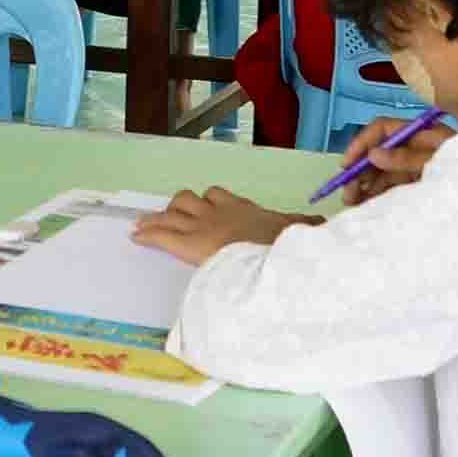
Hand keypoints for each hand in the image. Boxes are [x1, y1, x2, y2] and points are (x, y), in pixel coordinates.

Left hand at [133, 185, 301, 264]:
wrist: (274, 259)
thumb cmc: (287, 248)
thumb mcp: (300, 231)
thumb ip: (306, 226)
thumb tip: (321, 224)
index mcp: (243, 210)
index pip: (220, 197)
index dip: (209, 202)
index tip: (205, 208)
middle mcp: (219, 212)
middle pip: (190, 199)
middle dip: (180, 207)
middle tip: (174, 217)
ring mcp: (202, 226)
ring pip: (172, 213)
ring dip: (159, 218)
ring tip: (145, 224)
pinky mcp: (188, 243)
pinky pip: (161, 234)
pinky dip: (147, 234)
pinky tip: (136, 236)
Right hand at [323, 113, 441, 203]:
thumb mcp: (438, 163)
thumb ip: (407, 159)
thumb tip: (374, 155)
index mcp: (422, 134)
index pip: (383, 129)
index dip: (362, 143)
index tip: (347, 164)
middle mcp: (415, 148)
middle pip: (378, 152)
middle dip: (359, 170)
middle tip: (346, 191)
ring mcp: (416, 167)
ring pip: (382, 172)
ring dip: (364, 184)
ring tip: (351, 201)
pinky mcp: (418, 185)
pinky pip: (391, 187)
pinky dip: (376, 195)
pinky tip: (365, 205)